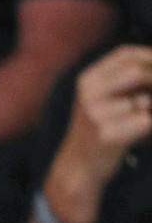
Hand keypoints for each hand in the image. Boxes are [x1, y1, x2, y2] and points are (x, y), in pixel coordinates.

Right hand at [49, 47, 151, 215]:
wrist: (77, 168)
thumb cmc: (97, 131)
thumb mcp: (100, 99)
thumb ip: (123, 80)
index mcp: (87, 80)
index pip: (124, 54)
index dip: (149, 56)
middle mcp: (89, 94)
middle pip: (136, 72)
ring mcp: (97, 115)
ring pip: (144, 101)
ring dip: (149, 110)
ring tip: (140, 121)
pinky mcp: (108, 136)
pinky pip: (144, 122)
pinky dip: (147, 128)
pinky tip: (136, 137)